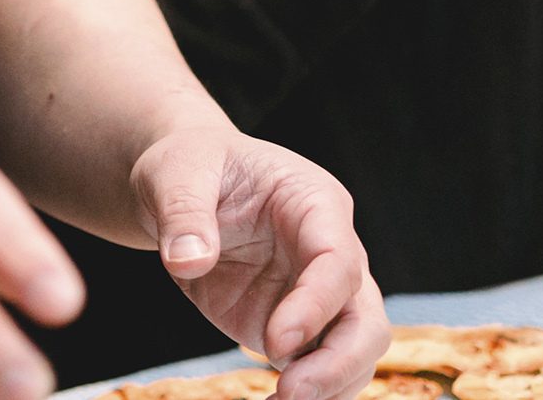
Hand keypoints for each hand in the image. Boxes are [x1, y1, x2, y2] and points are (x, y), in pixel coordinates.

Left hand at [136, 125, 385, 399]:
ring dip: (329, 385)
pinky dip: (309, 392)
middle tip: (291, 393)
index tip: (276, 343)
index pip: (339, 260)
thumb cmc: (191, 166)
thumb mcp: (177, 172)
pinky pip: (318, 366)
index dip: (316, 305)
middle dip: (340, 362)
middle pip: (366, 318)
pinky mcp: (293, 327)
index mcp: (315, 204)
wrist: (182, 189)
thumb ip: (184, 214)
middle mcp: (330, 254)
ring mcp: (315, 295)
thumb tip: (187, 261)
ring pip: (354, 350)